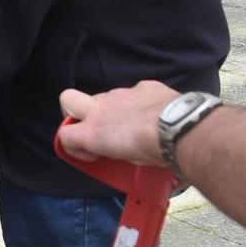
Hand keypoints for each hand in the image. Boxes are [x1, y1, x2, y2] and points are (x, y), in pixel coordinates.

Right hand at [57, 81, 179, 167]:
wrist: (180, 129)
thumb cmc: (153, 152)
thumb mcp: (128, 161)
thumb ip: (116, 150)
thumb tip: (123, 150)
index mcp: (92, 132)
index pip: (65, 135)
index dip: (73, 146)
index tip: (92, 155)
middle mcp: (100, 108)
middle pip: (68, 99)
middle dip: (74, 110)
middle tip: (94, 127)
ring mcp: (121, 93)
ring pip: (106, 97)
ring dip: (114, 109)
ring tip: (138, 124)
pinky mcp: (144, 85)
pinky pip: (135, 92)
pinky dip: (140, 102)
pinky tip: (156, 112)